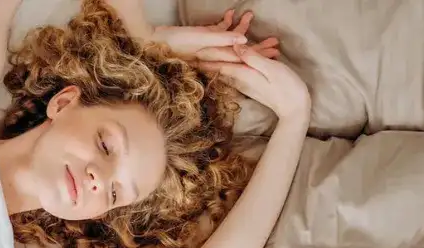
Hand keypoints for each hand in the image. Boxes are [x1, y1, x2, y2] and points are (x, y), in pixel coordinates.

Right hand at [151, 10, 279, 61]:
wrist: (148, 42)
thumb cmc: (172, 41)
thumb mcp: (199, 39)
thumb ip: (221, 40)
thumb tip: (244, 43)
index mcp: (215, 56)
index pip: (242, 57)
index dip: (259, 55)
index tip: (274, 53)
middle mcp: (212, 54)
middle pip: (240, 52)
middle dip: (257, 48)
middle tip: (274, 43)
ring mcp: (206, 48)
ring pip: (230, 41)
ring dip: (242, 29)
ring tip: (252, 18)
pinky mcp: (198, 40)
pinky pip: (216, 33)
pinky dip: (225, 24)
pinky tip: (231, 14)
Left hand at [199, 45, 310, 120]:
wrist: (294, 110)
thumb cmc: (287, 88)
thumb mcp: (272, 69)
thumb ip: (253, 58)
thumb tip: (236, 46)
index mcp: (244, 74)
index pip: (221, 64)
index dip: (208, 57)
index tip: (193, 53)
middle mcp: (240, 81)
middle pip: (220, 69)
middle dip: (208, 62)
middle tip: (192, 56)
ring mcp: (245, 85)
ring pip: (226, 73)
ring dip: (216, 66)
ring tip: (202, 62)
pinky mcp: (250, 87)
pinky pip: (234, 76)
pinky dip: (227, 70)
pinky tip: (222, 69)